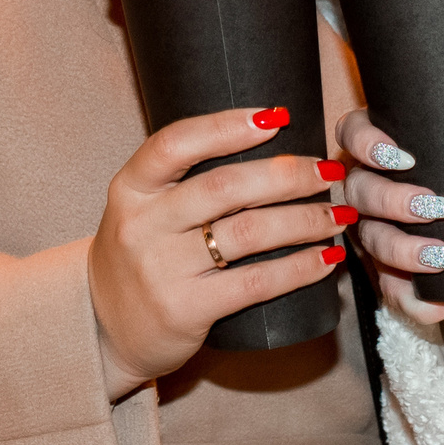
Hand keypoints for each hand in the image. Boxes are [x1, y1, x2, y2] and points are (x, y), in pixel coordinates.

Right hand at [87, 108, 349, 400]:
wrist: (104, 328)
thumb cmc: (142, 253)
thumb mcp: (143, 206)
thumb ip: (187, 177)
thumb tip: (270, 138)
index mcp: (130, 187)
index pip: (176, 143)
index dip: (228, 125)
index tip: (279, 116)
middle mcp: (142, 225)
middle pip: (224, 186)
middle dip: (288, 174)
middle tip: (328, 169)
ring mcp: (162, 270)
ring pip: (249, 232)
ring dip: (305, 219)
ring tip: (338, 213)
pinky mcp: (185, 310)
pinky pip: (255, 282)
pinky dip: (299, 267)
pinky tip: (326, 259)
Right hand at [337, 86, 443, 324]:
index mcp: (381, 141)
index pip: (351, 133)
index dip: (367, 144)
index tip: (405, 155)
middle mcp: (367, 183)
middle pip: (360, 192)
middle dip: (395, 202)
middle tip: (441, 207)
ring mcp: (373, 227)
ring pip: (371, 241)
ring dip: (404, 252)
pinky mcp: (389, 268)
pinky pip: (392, 291)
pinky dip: (416, 302)